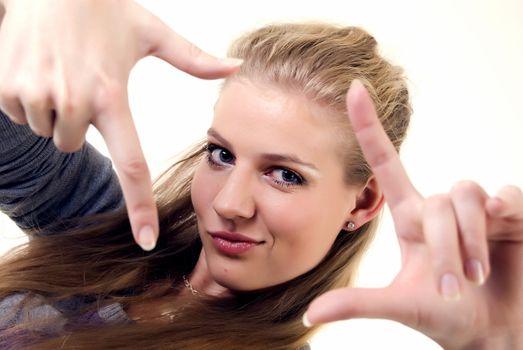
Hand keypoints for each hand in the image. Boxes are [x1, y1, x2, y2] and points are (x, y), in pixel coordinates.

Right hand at [0, 0, 240, 250]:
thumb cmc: (104, 9)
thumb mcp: (151, 32)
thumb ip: (193, 58)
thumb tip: (235, 67)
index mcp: (113, 96)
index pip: (131, 166)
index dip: (139, 207)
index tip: (146, 239)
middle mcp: (75, 102)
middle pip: (74, 146)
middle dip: (78, 121)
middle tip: (80, 80)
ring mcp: (38, 96)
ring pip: (48, 131)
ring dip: (53, 107)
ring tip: (60, 69)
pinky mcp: (8, 88)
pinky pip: (20, 115)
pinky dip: (28, 98)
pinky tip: (38, 67)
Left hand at [304, 80, 522, 349]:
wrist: (495, 335)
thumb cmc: (447, 316)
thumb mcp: (400, 305)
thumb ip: (356, 304)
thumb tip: (309, 314)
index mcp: (411, 219)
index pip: (385, 162)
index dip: (368, 126)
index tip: (352, 88)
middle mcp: (441, 208)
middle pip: (438, 200)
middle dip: (446, 248)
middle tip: (453, 289)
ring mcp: (476, 210)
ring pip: (467, 194)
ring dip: (471, 240)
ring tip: (475, 276)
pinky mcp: (511, 216)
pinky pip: (506, 194)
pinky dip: (505, 208)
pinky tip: (502, 224)